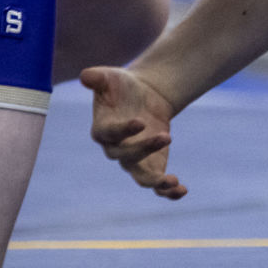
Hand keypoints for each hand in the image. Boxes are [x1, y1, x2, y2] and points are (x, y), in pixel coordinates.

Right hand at [81, 66, 187, 199]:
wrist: (144, 94)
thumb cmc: (122, 86)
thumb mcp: (110, 77)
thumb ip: (97, 78)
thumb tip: (86, 76)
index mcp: (102, 129)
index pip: (109, 135)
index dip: (122, 131)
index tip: (139, 121)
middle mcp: (116, 149)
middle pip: (126, 157)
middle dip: (145, 149)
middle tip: (166, 136)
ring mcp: (135, 160)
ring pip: (141, 177)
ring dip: (155, 180)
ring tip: (171, 180)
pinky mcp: (152, 165)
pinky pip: (157, 185)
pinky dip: (168, 191)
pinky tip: (182, 190)